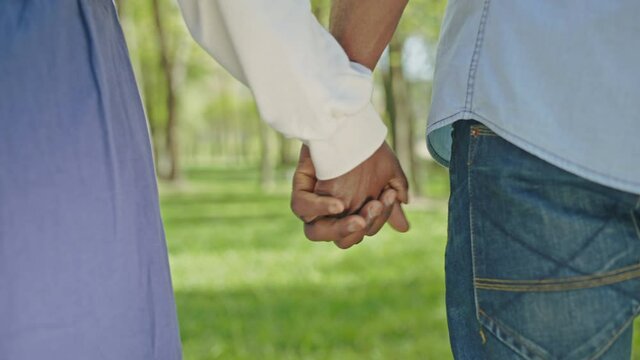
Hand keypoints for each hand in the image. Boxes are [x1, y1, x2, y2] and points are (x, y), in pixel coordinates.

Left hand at [290, 144, 408, 248]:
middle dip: (359, 229)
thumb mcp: (387, 176)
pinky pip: (301, 207)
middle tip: (374, 207)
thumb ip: (391, 205)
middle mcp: (329, 213)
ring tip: (358, 216)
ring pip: (314, 232)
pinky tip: (337, 203)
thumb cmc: (368, 150)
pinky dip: (319, 208)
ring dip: (340, 228)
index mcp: (349, 215)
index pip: (360, 233)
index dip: (375, 222)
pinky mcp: (300, 186)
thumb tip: (403, 229)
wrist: (351, 123)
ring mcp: (313, 202)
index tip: (388, 196)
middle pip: (339, 240)